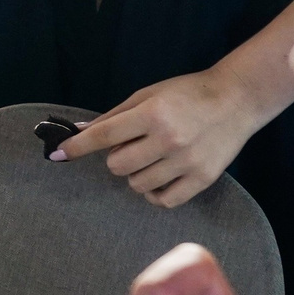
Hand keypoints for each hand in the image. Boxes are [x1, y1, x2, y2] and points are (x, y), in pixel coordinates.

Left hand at [53, 65, 271, 205]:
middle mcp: (169, 140)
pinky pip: (164, 201)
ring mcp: (187, 162)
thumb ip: (115, 115)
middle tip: (131, 146)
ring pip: (138, 185)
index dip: (77, 146)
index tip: (57, 154)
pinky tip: (160, 176)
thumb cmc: (188, 93)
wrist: (236, 100)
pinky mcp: (203, 179)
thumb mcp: (148, 94)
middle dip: (116, 158)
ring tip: (151, 158)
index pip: (104, 135)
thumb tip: (80, 131)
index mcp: (153, 114)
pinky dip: (155, 193)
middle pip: (118, 166)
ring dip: (136, 174)